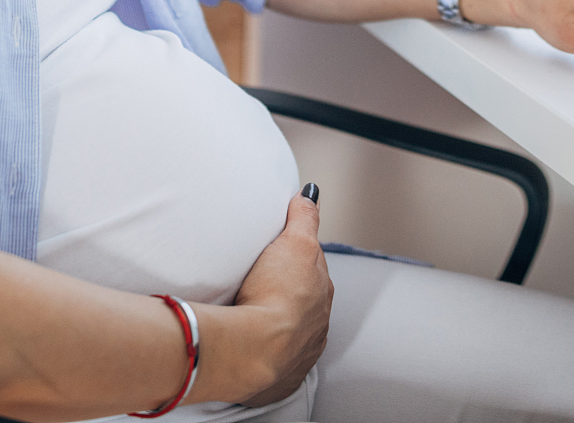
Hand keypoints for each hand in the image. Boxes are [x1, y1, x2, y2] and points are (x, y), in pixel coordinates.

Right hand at [194, 190, 331, 407]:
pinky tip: (252, 347)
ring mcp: (300, 352)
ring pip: (291, 332)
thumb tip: (311, 195)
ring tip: (252, 315)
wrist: (256, 348)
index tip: (279, 256)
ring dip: (277, 323)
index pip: (313, 269)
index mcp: (322, 291)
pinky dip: (267, 352)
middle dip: (287, 292)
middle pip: (303, 301)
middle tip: (260, 284)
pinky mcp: (280, 378)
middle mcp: (317, 324)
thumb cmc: (275, 293)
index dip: (296, 259)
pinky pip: (276, 361)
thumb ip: (304, 218)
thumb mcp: (294, 242)